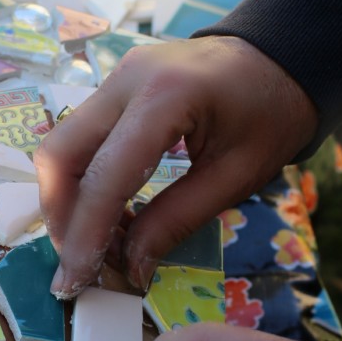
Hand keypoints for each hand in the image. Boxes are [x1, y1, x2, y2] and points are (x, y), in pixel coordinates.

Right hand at [34, 36, 317, 297]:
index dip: (85, 235)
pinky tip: (108, 214)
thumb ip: (177, 219)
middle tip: (79, 263)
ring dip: (67, 201)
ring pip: (61, 146)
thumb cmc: (272, 115)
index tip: (75, 282)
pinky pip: (79, 139)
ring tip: (96, 244)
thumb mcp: (236, 176)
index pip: (105, 175)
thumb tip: (130, 267)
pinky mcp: (113, 87)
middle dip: (61, 217)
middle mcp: (125, 80)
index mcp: (166, 97)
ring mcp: (114, 78)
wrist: (281, 58)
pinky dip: (83, 182)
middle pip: (60, 154)